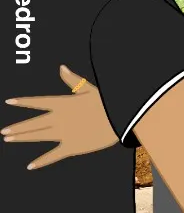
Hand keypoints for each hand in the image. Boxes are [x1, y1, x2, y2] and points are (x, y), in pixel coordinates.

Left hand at [1, 65, 115, 168]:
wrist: (123, 120)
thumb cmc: (108, 102)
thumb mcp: (91, 89)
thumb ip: (73, 80)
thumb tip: (60, 67)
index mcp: (65, 103)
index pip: (39, 102)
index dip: (23, 102)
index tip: (9, 102)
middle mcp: (60, 119)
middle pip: (34, 123)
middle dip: (18, 127)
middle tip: (3, 131)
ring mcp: (64, 134)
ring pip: (38, 137)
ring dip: (23, 138)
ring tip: (8, 139)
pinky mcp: (71, 147)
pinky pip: (53, 155)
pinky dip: (42, 162)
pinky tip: (30, 165)